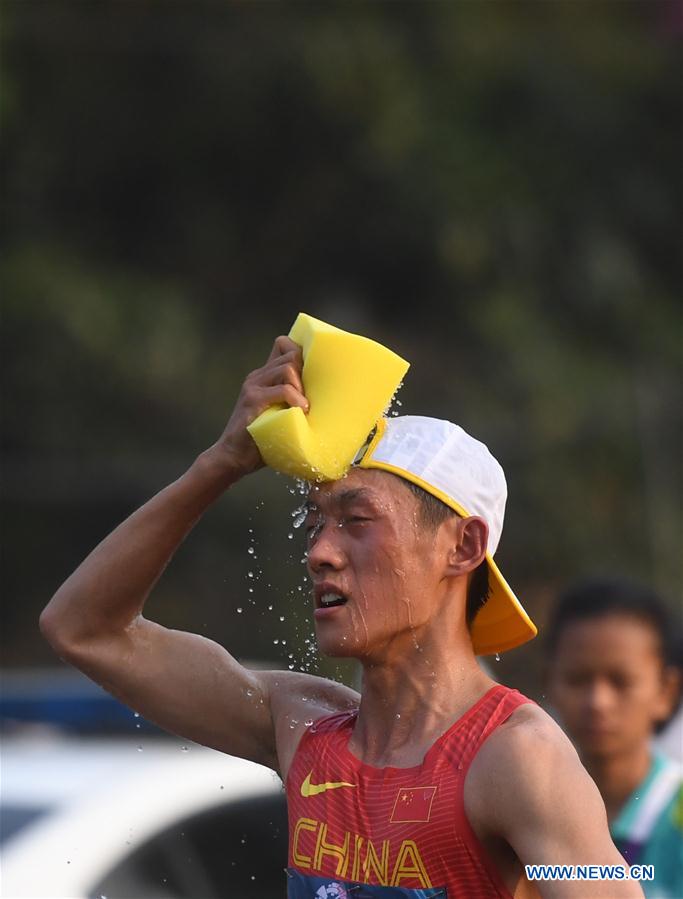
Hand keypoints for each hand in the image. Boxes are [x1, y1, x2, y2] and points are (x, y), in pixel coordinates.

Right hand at [209, 335, 308, 477]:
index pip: (283, 344)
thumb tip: (324, 399)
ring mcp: (254, 386)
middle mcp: (258, 376)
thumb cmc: (261, 439)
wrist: (233, 456)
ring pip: (287, 368)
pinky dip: (296, 399)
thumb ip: (293, 400)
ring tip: (305, 406)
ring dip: (302, 386)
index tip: (314, 372)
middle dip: (306, 372)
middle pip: (290, 354)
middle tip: (310, 395)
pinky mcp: (253, 399)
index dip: (301, 351)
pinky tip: (301, 411)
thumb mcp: (280, 413)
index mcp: (265, 376)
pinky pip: (282, 389)